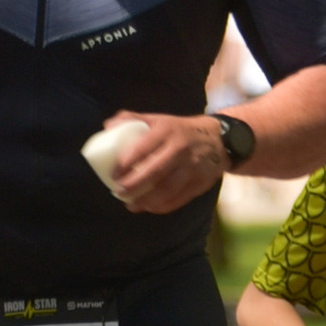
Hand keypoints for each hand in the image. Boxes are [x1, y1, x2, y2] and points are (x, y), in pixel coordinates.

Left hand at [96, 109, 224, 214]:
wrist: (218, 140)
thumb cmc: (180, 130)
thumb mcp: (159, 119)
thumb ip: (132, 119)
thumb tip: (107, 126)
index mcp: (167, 130)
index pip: (143, 147)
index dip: (126, 163)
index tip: (113, 174)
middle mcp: (181, 148)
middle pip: (155, 172)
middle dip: (134, 185)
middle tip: (119, 192)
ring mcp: (193, 167)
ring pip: (167, 189)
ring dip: (146, 200)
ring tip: (131, 204)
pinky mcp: (201, 183)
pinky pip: (179, 199)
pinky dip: (162, 206)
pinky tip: (149, 207)